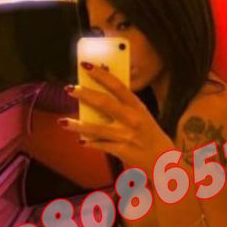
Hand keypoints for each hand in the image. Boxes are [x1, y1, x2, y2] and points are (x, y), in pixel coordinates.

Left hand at [59, 62, 174, 177]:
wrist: (164, 161)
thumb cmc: (151, 136)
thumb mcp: (143, 117)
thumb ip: (125, 107)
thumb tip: (100, 94)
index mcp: (138, 107)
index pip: (118, 86)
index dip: (102, 74)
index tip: (87, 65)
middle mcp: (132, 119)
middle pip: (105, 103)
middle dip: (85, 94)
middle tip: (69, 88)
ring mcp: (126, 136)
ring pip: (96, 128)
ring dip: (78, 125)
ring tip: (63, 122)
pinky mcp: (122, 151)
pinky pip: (100, 146)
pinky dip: (90, 143)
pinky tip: (81, 141)